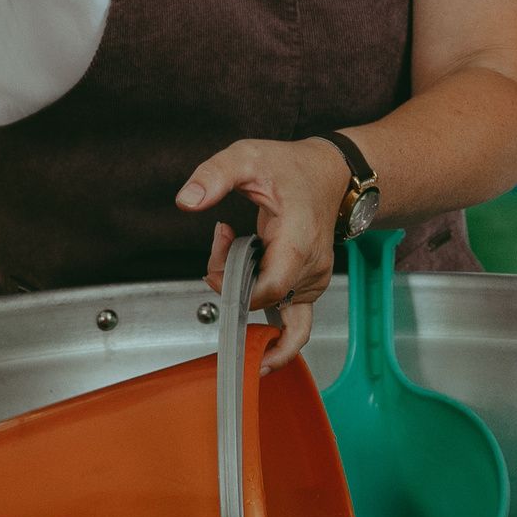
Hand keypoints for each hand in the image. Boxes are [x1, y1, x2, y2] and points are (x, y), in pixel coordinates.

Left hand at [178, 138, 353, 372]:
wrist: (330, 173)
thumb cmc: (292, 168)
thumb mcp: (247, 157)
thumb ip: (214, 175)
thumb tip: (186, 200)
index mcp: (298, 241)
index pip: (267, 290)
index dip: (233, 286)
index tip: (218, 258)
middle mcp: (311, 268)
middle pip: (262, 299)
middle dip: (231, 280)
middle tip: (223, 242)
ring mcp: (314, 282)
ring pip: (271, 308)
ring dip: (245, 291)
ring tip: (236, 253)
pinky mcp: (309, 289)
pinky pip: (297, 328)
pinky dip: (277, 340)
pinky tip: (261, 358)